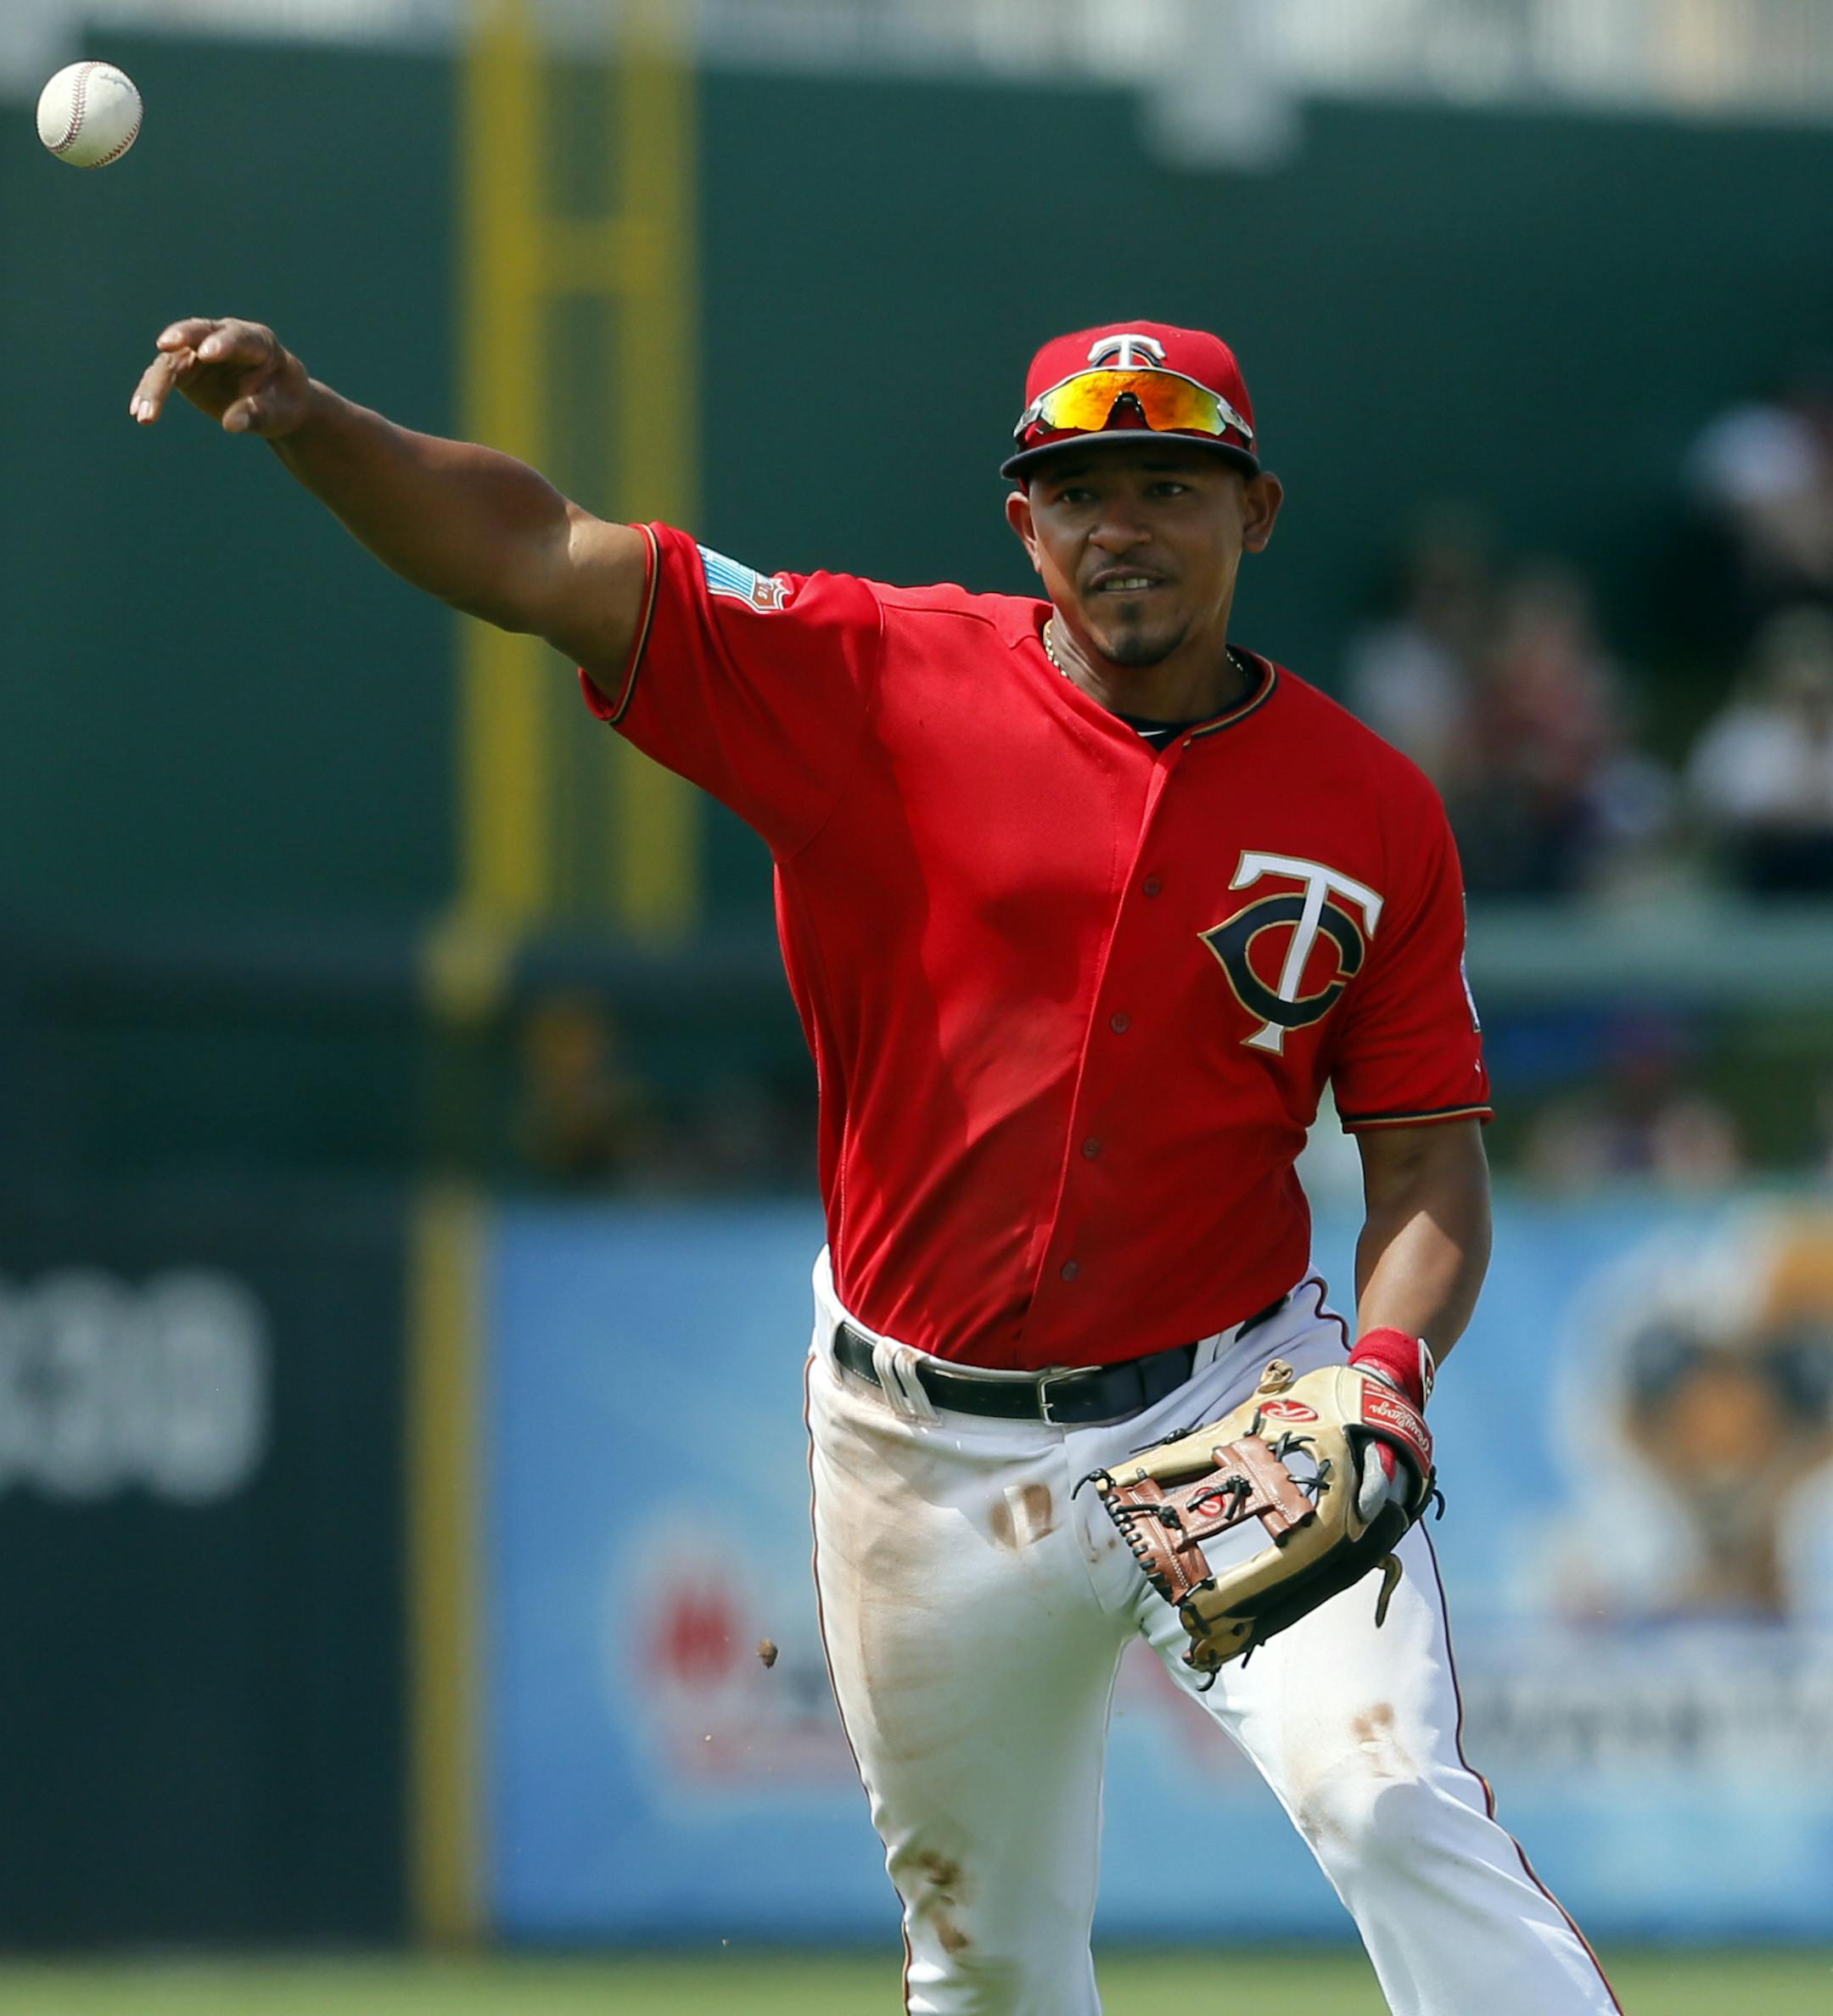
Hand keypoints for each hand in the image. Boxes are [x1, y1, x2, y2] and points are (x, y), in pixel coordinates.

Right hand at [129, 317, 311, 436]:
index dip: (223, 343)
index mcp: (258, 342)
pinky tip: (139, 414)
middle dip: (182, 336)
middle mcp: (223, 338)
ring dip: (156, 385)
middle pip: (198, 332)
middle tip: (165, 345)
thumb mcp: (279, 412)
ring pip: (172, 359)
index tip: (207, 353)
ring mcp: (199, 351)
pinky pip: (162, 378)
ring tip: (145, 415)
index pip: (239, 337)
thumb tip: (230, 424)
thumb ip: (258, 414)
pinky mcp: (184, 368)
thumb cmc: (282, 402)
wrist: (275, 402)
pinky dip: (150, 394)